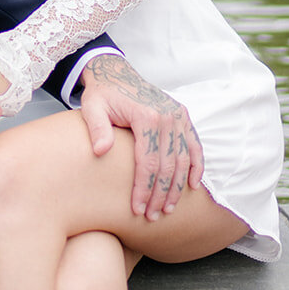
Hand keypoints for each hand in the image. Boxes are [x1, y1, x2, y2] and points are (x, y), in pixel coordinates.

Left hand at [79, 54, 203, 219]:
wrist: (115, 73)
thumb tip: (101, 151)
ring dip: (177, 187)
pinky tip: (193, 186)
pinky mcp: (183, 116)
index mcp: (146, 115)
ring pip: (183, 159)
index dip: (143, 189)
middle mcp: (167, 116)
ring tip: (168, 209)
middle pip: (167, 165)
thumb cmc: (102, 94)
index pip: (148, 162)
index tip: (137, 209)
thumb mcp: (92, 107)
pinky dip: (196, 166)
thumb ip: (97, 128)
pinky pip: (194, 145)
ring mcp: (178, 116)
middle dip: (160, 194)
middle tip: (151, 216)